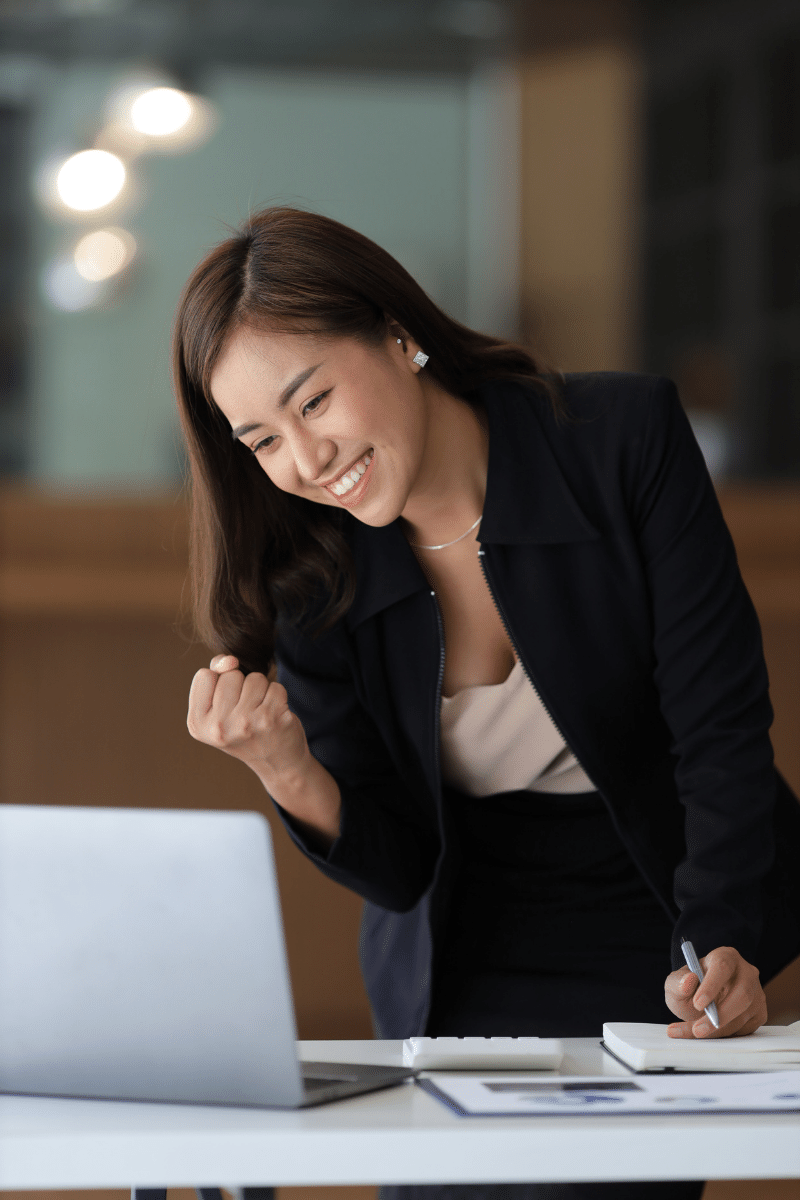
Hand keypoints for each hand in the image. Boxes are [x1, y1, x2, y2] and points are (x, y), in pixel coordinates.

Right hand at [187, 654, 309, 782]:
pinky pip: (275, 686)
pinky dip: (278, 696)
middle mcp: (218, 727)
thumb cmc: (245, 728)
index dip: (219, 684)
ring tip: (260, 712)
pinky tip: (274, 715)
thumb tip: (230, 660)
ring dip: (261, 690)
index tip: (226, 706)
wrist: (277, 762)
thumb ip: (216, 674)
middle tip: (246, 712)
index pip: (204, 675)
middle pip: (230, 675)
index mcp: (197, 724)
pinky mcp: (271, 719)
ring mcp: (245, 723)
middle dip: (242, 687)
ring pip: (254, 678)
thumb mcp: (218, 707)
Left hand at [664, 945, 766, 1038]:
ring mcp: (756, 994)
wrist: (701, 1002)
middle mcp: (746, 973)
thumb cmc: (690, 988)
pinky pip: (745, 1029)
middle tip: (698, 1030)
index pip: (723, 967)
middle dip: (720, 1015)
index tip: (697, 1003)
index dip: (711, 985)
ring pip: (743, 1016)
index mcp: (725, 957)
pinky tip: (710, 1033)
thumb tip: (688, 981)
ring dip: (718, 1030)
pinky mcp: (759, 1014)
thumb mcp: (676, 983)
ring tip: (695, 1033)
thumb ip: (677, 982)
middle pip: (742, 994)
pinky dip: (725, 1036)